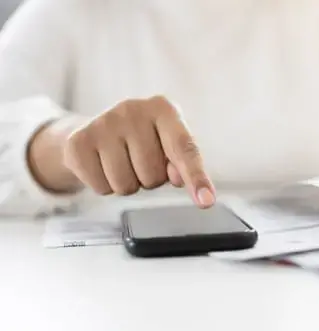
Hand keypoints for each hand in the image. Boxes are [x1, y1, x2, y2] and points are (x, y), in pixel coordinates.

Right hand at [63, 96, 215, 207]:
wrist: (98, 130)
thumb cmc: (145, 140)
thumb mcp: (169, 145)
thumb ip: (182, 162)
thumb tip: (179, 178)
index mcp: (164, 108)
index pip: (184, 149)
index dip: (196, 177)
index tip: (206, 201)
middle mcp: (133, 109)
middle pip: (153, 175)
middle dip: (150, 178)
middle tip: (140, 161)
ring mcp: (103, 123)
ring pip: (126, 185)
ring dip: (128, 184)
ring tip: (123, 162)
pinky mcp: (79, 141)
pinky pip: (101, 188)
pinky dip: (104, 186)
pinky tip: (103, 165)